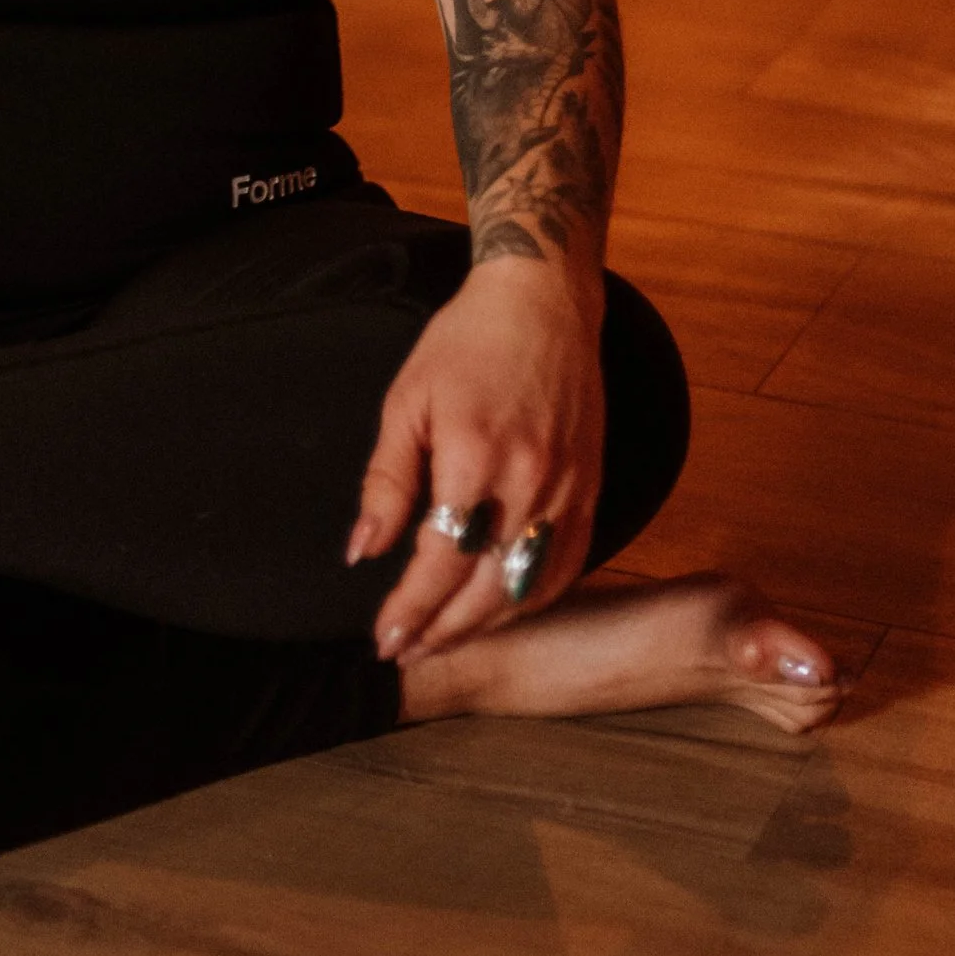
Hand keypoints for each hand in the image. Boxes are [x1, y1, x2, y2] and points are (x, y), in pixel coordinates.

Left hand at [345, 257, 606, 661]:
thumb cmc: (465, 345)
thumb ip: (387, 482)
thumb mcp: (407, 401)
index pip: (441, 560)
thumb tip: (363, 550)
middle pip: (487, 588)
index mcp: (474, 456)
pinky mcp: (591, 490)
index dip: (412, 608)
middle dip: (443, 630)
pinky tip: (501, 610)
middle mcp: (529, 481)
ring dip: (485, 625)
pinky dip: (535, 600)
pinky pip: (568, 565)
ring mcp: (568, 489)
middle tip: (406, 650)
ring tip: (443, 640)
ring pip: (530, 587)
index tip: (385, 638)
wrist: (543, 305)